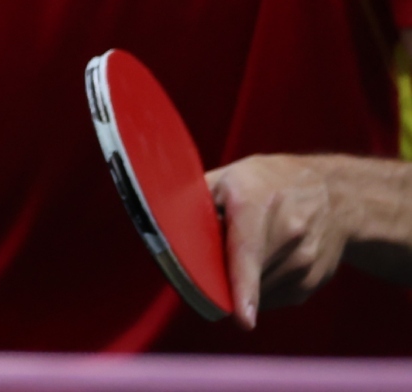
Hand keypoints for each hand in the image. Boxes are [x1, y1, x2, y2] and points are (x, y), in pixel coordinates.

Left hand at [208, 154, 348, 328]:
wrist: (334, 194)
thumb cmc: (266, 183)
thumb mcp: (227, 178)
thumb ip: (195, 204)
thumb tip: (163, 230)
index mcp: (256, 201)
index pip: (248, 250)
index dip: (244, 286)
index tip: (242, 319)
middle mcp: (288, 231)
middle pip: (244, 276)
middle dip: (220, 277)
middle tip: (214, 258)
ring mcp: (305, 260)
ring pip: (258, 293)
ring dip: (240, 285)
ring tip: (246, 251)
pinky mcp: (313, 281)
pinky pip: (273, 298)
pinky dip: (258, 290)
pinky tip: (264, 263)